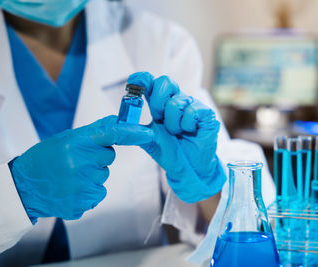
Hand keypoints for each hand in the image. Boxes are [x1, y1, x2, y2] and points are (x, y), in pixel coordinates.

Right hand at [9, 116, 153, 222]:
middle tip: (76, 161)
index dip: (132, 133)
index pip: (111, 134)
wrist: (25, 186)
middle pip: (108, 158)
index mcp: (76, 143)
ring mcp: (81, 185)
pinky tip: (72, 188)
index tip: (147, 134)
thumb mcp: (68, 138)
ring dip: (92, 176)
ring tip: (71, 176)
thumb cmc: (48, 158)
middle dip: (97, 158)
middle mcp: (80, 163)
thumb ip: (95, 131)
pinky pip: (98, 193)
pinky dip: (88, 191)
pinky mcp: (81, 203)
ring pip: (103, 177)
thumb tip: (118, 120)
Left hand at [128, 72, 225, 202]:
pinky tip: (189, 131)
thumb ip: (132, 130)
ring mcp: (191, 105)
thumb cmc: (170, 151)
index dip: (142, 79)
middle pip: (165, 81)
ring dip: (172, 123)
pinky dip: (186, 125)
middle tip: (159, 120)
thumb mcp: (147, 140)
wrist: (188, 168)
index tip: (134, 87)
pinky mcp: (205, 113)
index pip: (150, 81)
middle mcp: (176, 99)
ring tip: (176, 133)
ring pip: (176, 102)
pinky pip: (192, 111)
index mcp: (160, 102)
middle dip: (158, 103)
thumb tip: (112, 123)